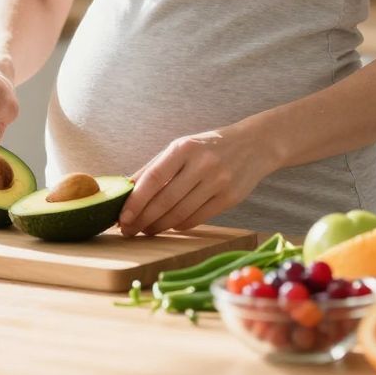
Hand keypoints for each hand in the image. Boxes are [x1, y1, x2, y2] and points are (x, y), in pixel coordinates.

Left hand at [117, 125, 273, 236]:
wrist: (254, 145)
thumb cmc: (209, 147)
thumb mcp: (182, 147)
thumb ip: (154, 167)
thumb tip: (126, 189)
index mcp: (184, 148)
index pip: (154, 178)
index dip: (135, 201)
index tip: (122, 217)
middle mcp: (201, 164)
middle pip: (165, 200)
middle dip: (143, 219)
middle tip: (128, 229)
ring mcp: (218, 182)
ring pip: (180, 213)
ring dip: (158, 226)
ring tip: (145, 230)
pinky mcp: (230, 198)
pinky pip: (197, 218)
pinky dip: (179, 225)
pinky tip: (169, 225)